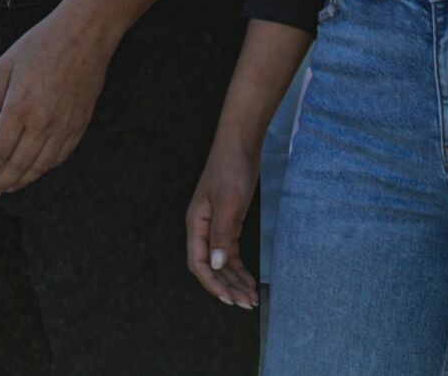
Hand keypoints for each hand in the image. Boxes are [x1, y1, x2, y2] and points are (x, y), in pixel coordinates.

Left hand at [0, 7, 114, 196]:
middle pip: (20, 163)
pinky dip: (47, 167)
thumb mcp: (6, 65)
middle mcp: (42, 122)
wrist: (84, 35)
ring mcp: (64, 125)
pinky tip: (37, 170)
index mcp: (19, 106)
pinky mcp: (80, 123)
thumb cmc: (41, 44)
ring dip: (24, 179)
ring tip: (11, 187)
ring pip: (41, 164)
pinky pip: (61, 155)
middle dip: (3, 181)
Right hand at [185, 138, 260, 308]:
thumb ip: (221, 234)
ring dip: (235, 280)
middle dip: (227, 287)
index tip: (230, 299)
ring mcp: (216, 226)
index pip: (199, 262)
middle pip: (211, 266)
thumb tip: (215, 265)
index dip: (212, 284)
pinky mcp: (229, 222)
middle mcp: (203, 228)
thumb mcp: (228, 201)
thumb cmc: (231, 168)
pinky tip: (250, 280)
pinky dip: (239, 267)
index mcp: (196, 224)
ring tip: (251, 298)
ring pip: (222, 262)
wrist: (240, 144)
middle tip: (247, 303)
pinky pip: (231, 252)